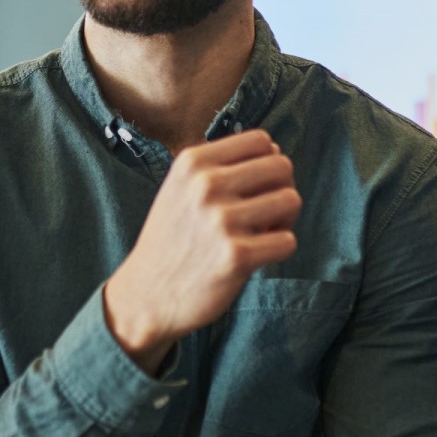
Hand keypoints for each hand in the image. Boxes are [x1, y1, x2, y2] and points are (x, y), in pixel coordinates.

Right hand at [103, 130, 298, 369]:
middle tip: (266, 214)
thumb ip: (221, 167)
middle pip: (282, 167)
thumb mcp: (180, 188)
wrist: (145, 295)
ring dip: (285, 220)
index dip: (269, 163)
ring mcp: (220, 221)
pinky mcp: (236, 256)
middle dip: (282, 189)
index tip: (257, 188)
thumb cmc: (172, 241)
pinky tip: (258, 256)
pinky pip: (287, 241)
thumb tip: (277, 153)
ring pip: (291, 201)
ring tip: (263, 234)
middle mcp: (205, 185)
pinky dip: (279, 249)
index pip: (261, 141)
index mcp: (192, 163)